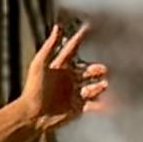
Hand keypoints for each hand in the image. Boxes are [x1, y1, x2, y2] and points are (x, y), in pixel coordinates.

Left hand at [18, 18, 111, 134]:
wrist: (33, 114)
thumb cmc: (33, 88)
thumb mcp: (40, 63)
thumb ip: (50, 45)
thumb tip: (57, 27)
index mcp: (59, 67)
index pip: (72, 50)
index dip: (79, 39)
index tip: (88, 28)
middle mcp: (68, 79)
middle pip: (86, 70)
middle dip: (96, 69)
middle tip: (103, 69)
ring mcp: (73, 93)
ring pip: (92, 86)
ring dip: (99, 85)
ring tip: (104, 84)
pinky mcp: (77, 108)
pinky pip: (93, 104)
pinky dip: (102, 104)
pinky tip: (110, 102)